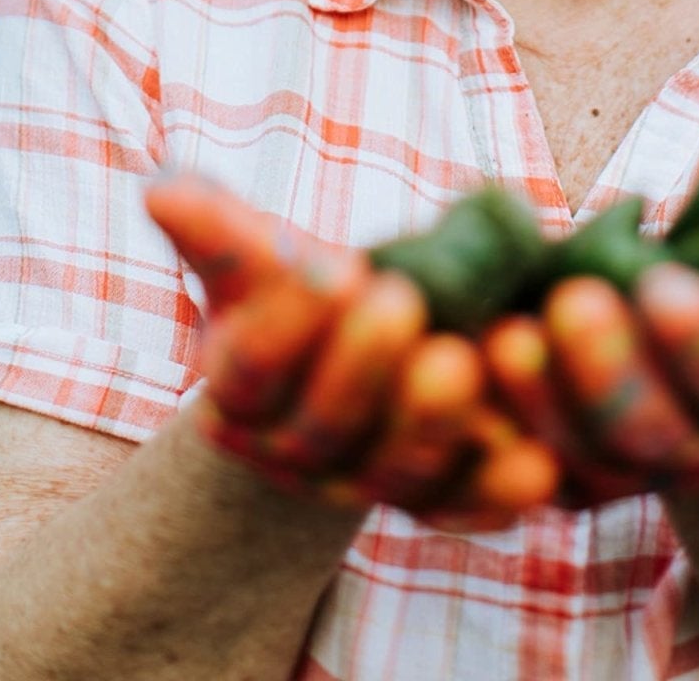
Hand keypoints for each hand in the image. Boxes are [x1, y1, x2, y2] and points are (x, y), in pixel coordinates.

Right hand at [145, 173, 559, 526]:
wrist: (357, 344)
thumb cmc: (302, 289)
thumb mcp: (262, 258)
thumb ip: (220, 233)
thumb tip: (161, 192)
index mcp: (240, 397)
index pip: (250, 372)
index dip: (287, 324)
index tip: (332, 266)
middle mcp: (297, 454)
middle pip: (323, 427)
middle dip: (361, 367)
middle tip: (400, 300)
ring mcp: (368, 483)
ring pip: (395, 471)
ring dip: (431, 423)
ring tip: (464, 359)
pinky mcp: (439, 502)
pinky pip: (466, 506)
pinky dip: (499, 490)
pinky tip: (538, 461)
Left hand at [483, 260, 698, 508]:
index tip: (662, 279)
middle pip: (650, 430)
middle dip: (609, 366)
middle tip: (571, 299)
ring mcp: (629, 478)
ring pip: (580, 455)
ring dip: (537, 399)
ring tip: (501, 334)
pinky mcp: (568, 484)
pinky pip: (528, 470)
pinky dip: (495, 427)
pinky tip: (462, 366)